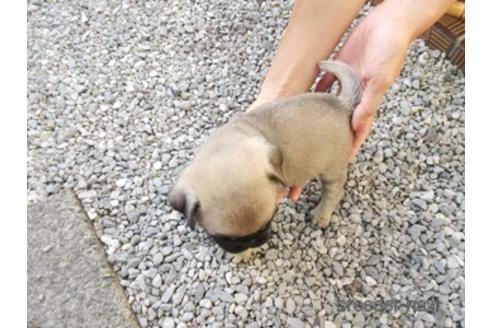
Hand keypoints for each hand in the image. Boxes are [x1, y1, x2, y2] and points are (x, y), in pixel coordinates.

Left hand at [316, 6, 412, 159]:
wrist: (388, 21)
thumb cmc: (390, 50)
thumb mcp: (380, 79)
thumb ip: (369, 103)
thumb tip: (357, 126)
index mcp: (368, 102)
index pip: (357, 131)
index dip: (348, 148)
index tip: (334, 166)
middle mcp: (356, 96)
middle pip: (339, 122)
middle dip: (328, 138)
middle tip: (313, 152)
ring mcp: (346, 82)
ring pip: (329, 106)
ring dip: (318, 118)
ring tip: (302, 134)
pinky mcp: (339, 68)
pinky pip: (323, 84)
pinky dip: (313, 93)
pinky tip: (300, 103)